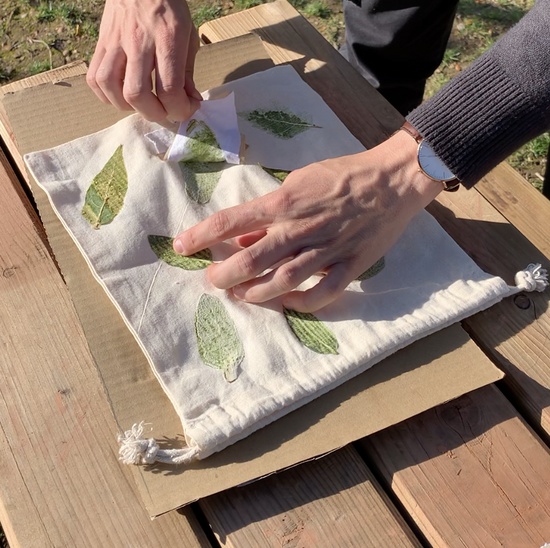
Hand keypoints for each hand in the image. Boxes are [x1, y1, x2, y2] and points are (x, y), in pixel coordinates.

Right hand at [87, 0, 201, 121]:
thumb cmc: (169, 6)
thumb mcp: (188, 34)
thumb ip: (188, 71)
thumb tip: (190, 102)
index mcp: (167, 38)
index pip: (169, 88)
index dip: (180, 109)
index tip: (187, 109)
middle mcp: (139, 41)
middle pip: (137, 93)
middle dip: (154, 114)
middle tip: (165, 112)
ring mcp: (116, 41)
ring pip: (110, 86)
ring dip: (127, 106)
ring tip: (142, 105)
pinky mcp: (101, 42)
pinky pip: (94, 76)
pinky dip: (105, 95)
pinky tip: (120, 96)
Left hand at [174, 130, 442, 311]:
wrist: (393, 179)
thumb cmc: (342, 175)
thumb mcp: (300, 181)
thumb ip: (270, 210)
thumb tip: (242, 234)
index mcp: (285, 202)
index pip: (232, 220)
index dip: (202, 235)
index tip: (182, 246)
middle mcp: (300, 228)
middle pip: (253, 258)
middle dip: (226, 273)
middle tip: (213, 281)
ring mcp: (327, 249)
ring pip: (284, 280)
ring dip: (257, 293)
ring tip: (241, 296)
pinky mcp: (351, 264)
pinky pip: (325, 292)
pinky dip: (304, 303)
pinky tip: (289, 303)